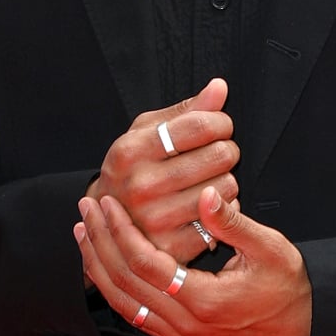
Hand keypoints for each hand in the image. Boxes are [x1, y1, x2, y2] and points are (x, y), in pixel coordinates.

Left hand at [75, 182, 311, 335]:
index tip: (107, 203)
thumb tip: (206, 194)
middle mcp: (187, 326)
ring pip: (124, 304)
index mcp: (206, 302)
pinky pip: (136, 316)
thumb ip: (233, 223)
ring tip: (84, 234)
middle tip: (87, 209)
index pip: (145, 264)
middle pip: (125, 284)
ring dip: (99, 267)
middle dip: (100, 243)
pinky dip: (115, 289)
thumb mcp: (271, 248)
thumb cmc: (290, 286)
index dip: (121, 231)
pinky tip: (104, 264)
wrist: (303, 328)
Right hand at [91, 77, 239, 264]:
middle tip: (217, 154)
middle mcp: (140, 186)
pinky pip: (222, 219)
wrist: (108, 221)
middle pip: (219, 155)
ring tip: (210, 179)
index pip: (200, 125)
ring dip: (227, 180)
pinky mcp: (171, 247)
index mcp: (130, 151)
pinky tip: (209, 204)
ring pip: (227, 187)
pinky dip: (224, 209)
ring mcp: (155, 220)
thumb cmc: (133, 169)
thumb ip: (185, 110)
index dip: (220, 122)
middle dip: (226, 150)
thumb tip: (219, 88)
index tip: (220, 127)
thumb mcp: (146, 132)